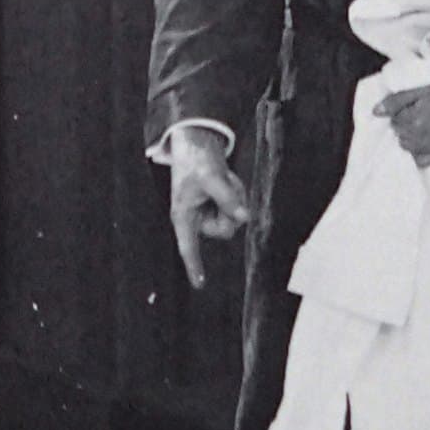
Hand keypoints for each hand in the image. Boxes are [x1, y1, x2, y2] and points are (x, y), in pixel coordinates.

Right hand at [168, 126, 249, 288]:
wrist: (198, 145)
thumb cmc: (196, 161)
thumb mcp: (212, 177)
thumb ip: (228, 198)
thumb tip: (245, 217)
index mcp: (184, 216)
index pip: (188, 246)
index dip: (194, 265)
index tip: (200, 284)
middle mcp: (197, 220)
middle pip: (226, 230)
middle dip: (231, 209)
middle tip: (226, 185)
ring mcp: (209, 214)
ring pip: (235, 219)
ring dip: (236, 198)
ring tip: (224, 179)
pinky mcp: (220, 208)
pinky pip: (238, 209)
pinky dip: (238, 194)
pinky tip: (227, 180)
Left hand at [374, 73, 429, 167]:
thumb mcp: (421, 88)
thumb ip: (396, 101)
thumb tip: (376, 112)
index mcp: (414, 121)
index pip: (394, 122)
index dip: (401, 112)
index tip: (411, 106)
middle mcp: (423, 138)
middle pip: (400, 135)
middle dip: (405, 125)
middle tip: (418, 113)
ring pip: (409, 148)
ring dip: (411, 138)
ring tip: (424, 124)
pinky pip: (422, 161)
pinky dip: (420, 152)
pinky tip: (426, 141)